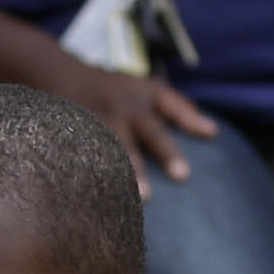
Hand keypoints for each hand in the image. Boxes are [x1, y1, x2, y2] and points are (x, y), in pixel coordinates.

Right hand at [60, 62, 217, 185]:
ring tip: (142, 199)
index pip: (171, 103)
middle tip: (183, 175)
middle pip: (149, 129)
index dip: (190, 118)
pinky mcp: (80, 131)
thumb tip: (212, 132)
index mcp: (143, 94)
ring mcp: (102, 118)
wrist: (61, 73)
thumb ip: (177, 108)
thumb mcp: (145, 88)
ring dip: (131, 171)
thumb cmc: (115, 90)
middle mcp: (125, 105)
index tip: (211, 134)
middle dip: (166, 151)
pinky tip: (105, 199)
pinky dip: (99, 175)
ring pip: (121, 145)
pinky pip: (91, 155)